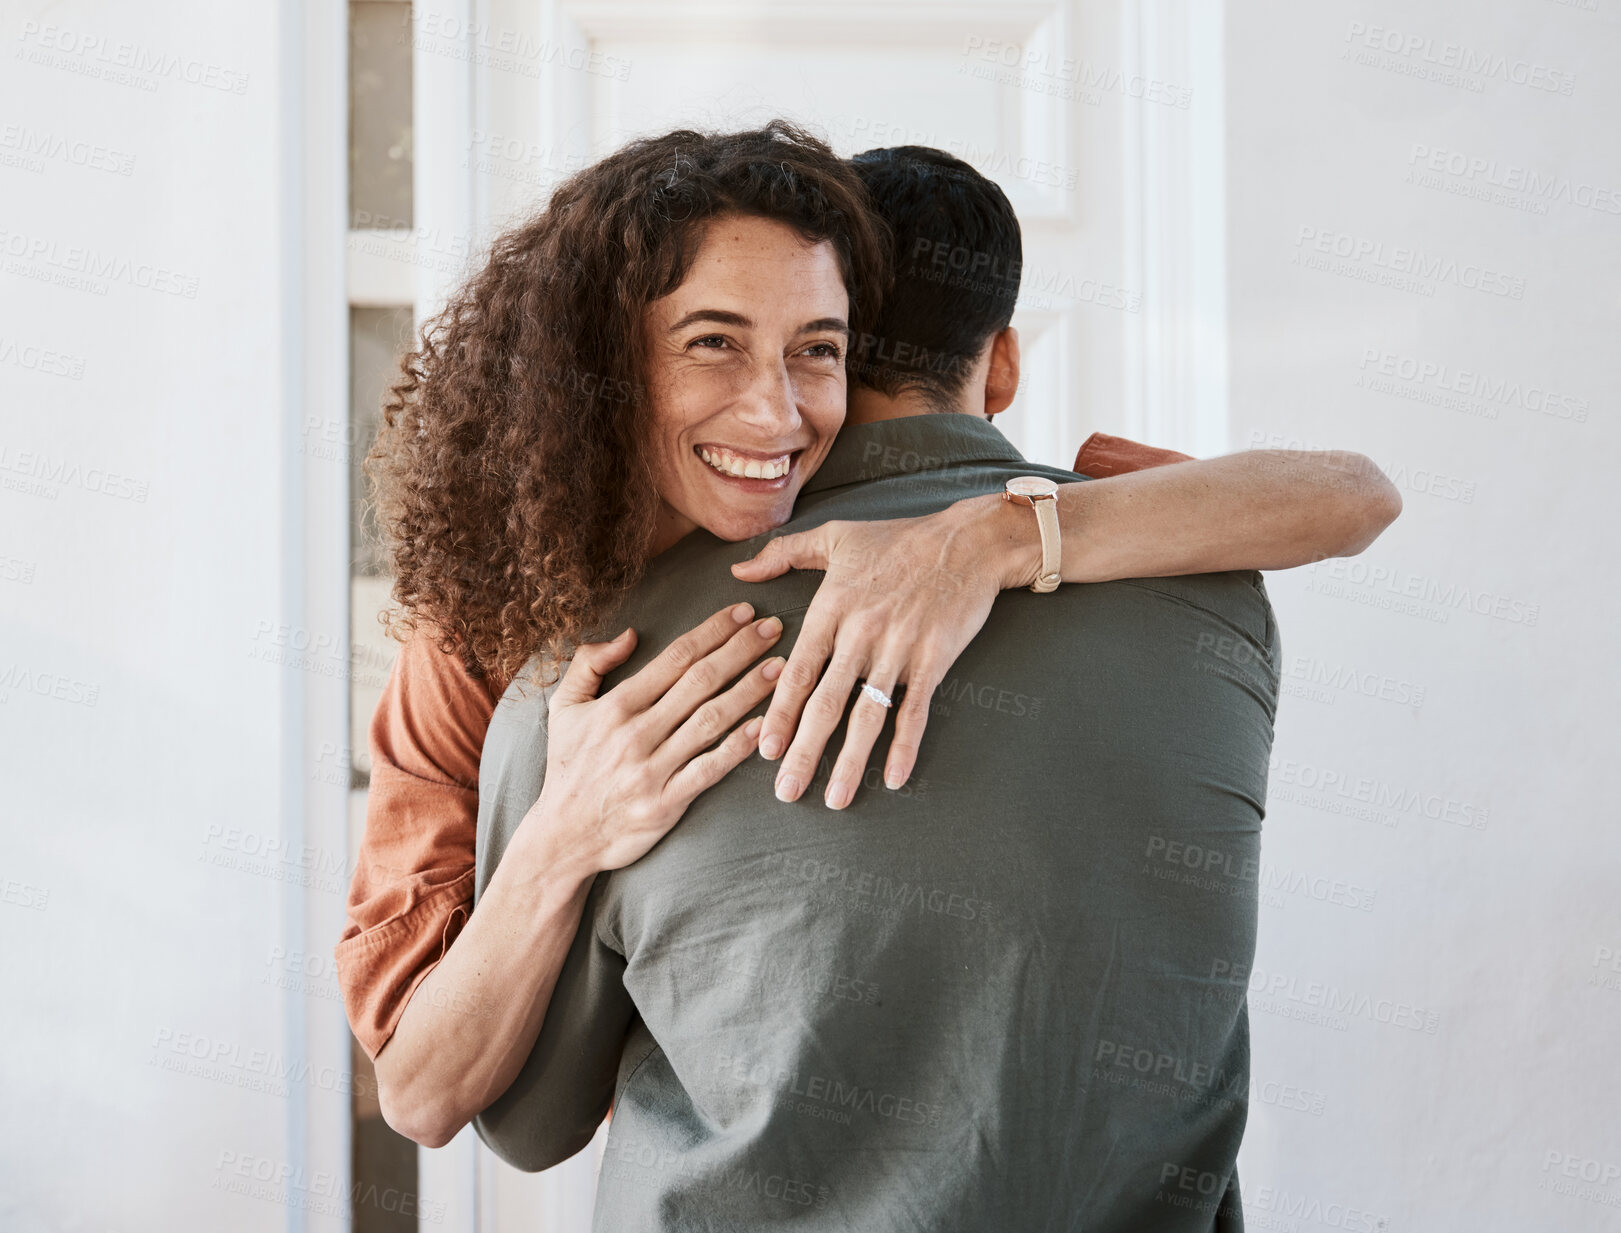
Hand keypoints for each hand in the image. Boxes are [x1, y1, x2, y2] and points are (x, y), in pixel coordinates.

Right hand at [526, 602, 784, 872]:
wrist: (563, 837)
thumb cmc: (568, 767)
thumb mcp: (564, 708)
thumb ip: (589, 664)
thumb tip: (629, 634)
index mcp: (616, 705)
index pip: (675, 657)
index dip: (713, 631)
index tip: (744, 612)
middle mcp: (636, 733)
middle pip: (700, 681)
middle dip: (741, 650)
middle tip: (774, 628)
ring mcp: (652, 769)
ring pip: (710, 721)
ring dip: (750, 691)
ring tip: (781, 669)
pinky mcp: (666, 803)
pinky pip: (708, 770)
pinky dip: (737, 748)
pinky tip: (763, 728)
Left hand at [729, 504, 1012, 808]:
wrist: (967, 542)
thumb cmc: (899, 539)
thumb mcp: (835, 535)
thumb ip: (783, 553)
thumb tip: (739, 569)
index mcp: (831, 608)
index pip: (797, 672)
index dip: (778, 715)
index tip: (763, 750)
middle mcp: (860, 633)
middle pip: (825, 704)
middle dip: (803, 752)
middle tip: (786, 792)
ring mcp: (898, 649)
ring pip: (866, 715)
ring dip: (849, 762)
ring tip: (834, 800)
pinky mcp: (933, 660)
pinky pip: (915, 711)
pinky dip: (904, 747)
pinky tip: (892, 779)